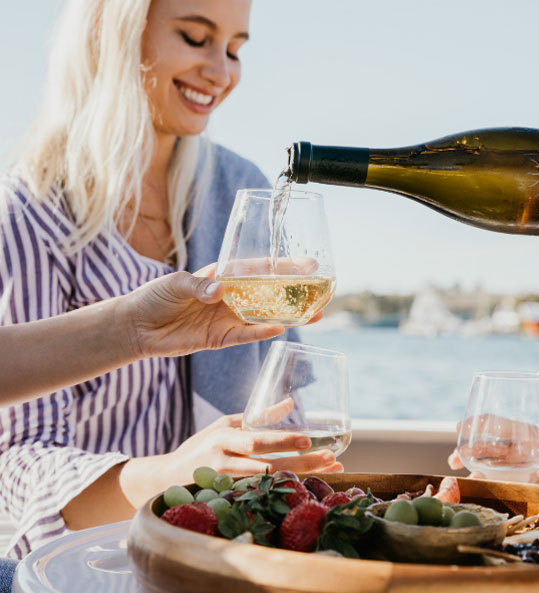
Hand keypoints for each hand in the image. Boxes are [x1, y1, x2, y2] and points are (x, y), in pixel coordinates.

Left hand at [119, 263, 322, 358]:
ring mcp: (228, 319)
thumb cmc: (154, 297)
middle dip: (297, 293)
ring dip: (290, 316)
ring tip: (317, 314)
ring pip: (266, 316)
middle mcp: (231, 297)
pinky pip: (247, 336)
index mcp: (223, 277)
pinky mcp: (220, 339)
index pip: (259, 270)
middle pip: (271, 294)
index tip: (309, 264)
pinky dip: (263, 333)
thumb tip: (220, 292)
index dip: (284, 267)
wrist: (136, 327)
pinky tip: (282, 329)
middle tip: (323, 292)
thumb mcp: (175, 284)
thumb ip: (198, 287)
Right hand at [163, 399, 342, 483]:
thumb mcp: (225, 426)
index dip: (283, 440)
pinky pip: (256, 498)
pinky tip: (302, 492)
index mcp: (225, 436)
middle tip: (329, 460)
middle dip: (301, 462)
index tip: (308, 440)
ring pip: (266, 484)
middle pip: (267, 463)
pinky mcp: (224, 500)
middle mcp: (223, 459)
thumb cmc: (201, 447)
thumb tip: (290, 402)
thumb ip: (257, 416)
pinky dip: (280, 495)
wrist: (164, 478)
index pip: (258, 438)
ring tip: (326, 476)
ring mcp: (224, 484)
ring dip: (298, 480)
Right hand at [448, 420, 538, 491]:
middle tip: (454, 456)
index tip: (461, 426)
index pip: (501, 424)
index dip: (480, 423)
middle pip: (487, 444)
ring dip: (469, 464)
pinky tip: (472, 484)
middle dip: (468, 447)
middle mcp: (519, 451)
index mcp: (530, 437)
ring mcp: (516, 470)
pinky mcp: (516, 487)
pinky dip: (480, 482)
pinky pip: (494, 482)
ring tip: (456, 469)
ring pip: (486, 463)